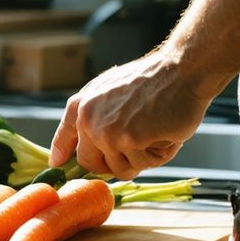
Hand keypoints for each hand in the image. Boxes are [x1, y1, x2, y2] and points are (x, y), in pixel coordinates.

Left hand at [49, 51, 212, 179]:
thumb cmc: (150, 79)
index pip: (64, 140)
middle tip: (137, 146)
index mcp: (81, 106)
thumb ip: (89, 113)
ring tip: (154, 131)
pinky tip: (165, 132)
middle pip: (93, 166)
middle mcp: (88, 121)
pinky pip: (145, 166)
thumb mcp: (107, 87)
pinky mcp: (131, 141)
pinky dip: (160, 154)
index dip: (63, 156)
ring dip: (142, 158)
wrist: (179, 70)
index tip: (60, 164)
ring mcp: (109, 132)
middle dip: (115, 163)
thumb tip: (67, 151)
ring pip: (122, 170)